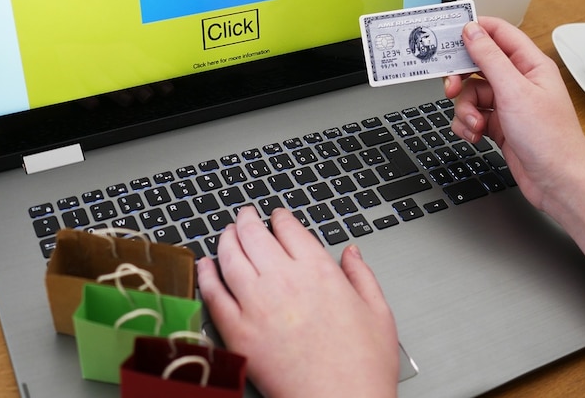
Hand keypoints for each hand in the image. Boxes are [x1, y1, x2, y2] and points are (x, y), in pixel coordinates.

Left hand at [197, 206, 398, 397]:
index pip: (290, 229)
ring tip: (225, 233)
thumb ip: (362, 275)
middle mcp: (284, 281)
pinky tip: (205, 267)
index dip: (280, 218)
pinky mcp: (238, 333)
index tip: (277, 216)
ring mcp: (257, 305)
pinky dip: (206, 276)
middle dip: (247, 221)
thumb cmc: (363, 367)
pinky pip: (214, 295)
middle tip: (244, 216)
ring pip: (231, 258)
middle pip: (255, 236)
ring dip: (226, 240)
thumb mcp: (378, 312)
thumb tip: (351, 252)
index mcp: (319, 271)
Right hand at [443, 17, 584, 210]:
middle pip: (477, 66)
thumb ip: (490, 58)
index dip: (473, 31)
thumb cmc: (550, 140)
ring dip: (465, 109)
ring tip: (475, 125)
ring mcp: (508, 104)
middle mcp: (519, 81)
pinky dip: (468, 125)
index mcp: (530, 65)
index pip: (498, 33)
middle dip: (461, 79)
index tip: (448, 37)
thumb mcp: (514, 92)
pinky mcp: (499, 124)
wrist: (556, 183)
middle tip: (450, 88)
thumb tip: (472, 31)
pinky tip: (475, 136)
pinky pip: (472, 115)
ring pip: (471, 94)